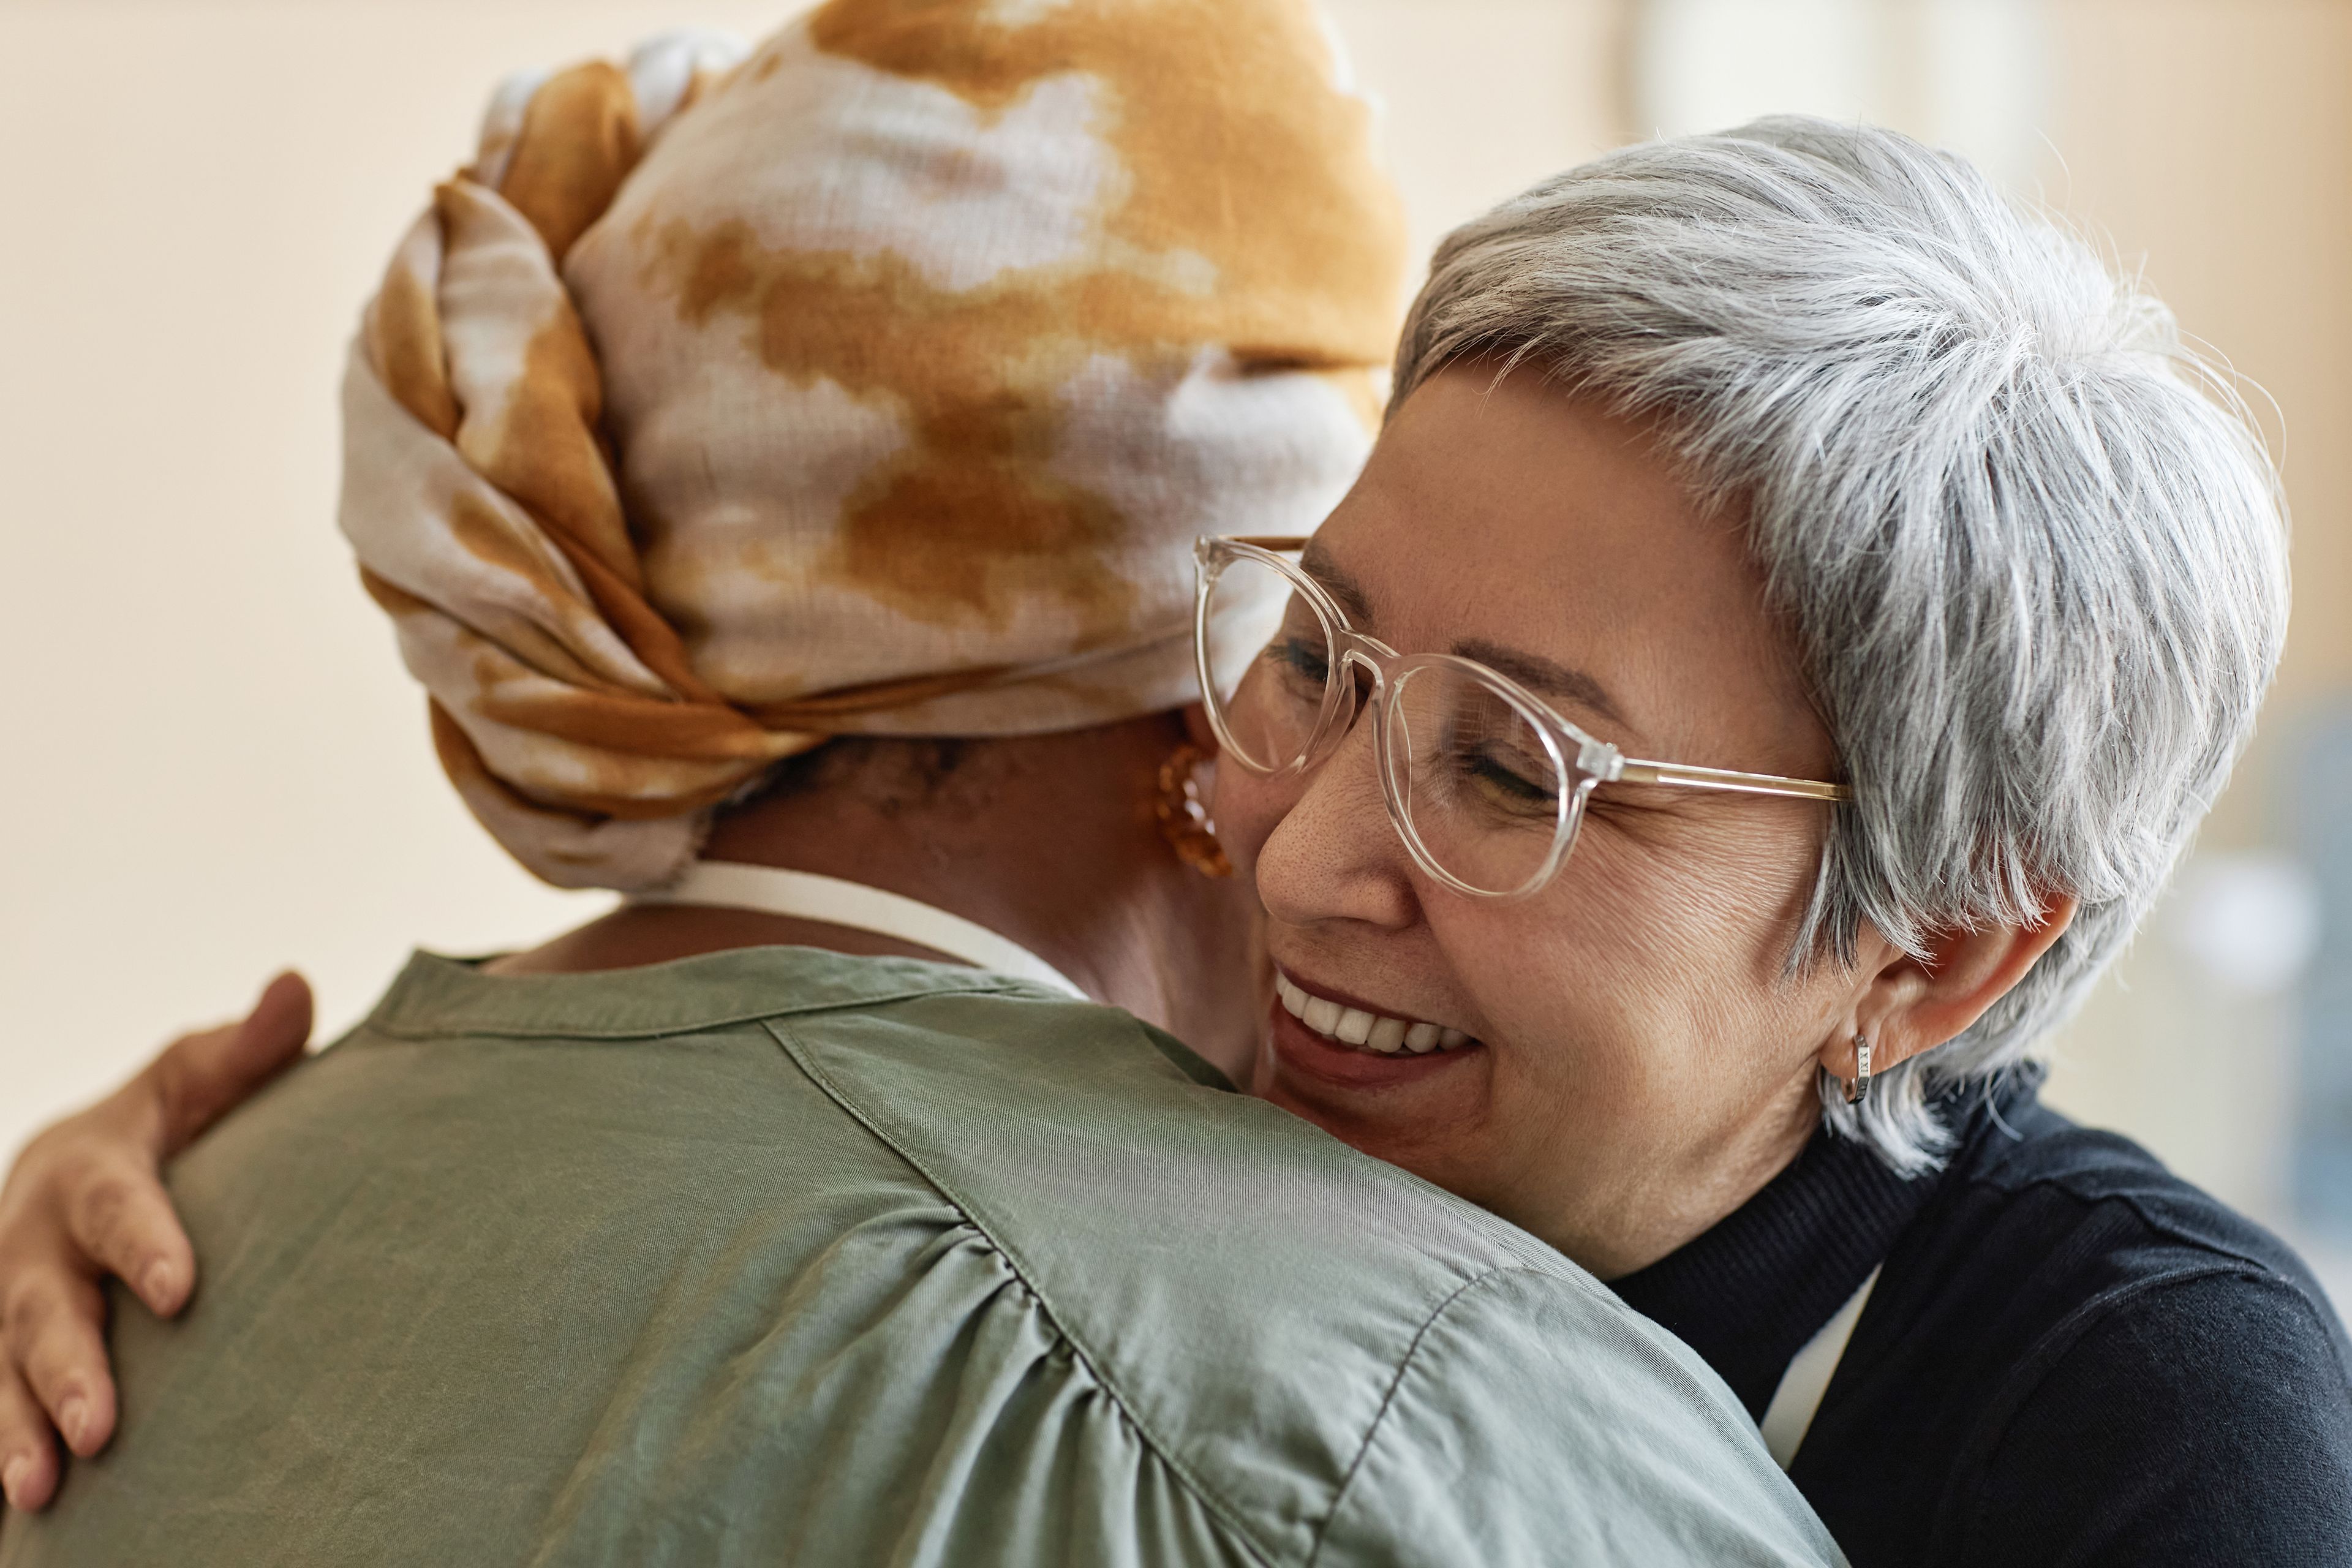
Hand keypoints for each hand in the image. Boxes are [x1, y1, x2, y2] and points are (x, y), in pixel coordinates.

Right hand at [0, 973, 311, 1511]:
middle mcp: (29, 1237)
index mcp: (88, 1166)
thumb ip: (245, 1050)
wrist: (67, 1174)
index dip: (144, 1242)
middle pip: (39, 1305)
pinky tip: (21, 1514)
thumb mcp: (195, 1078)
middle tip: (103, 1425)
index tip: (181, 1291)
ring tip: (41, 1490)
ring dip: (16, 1429)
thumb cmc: (164, 1123)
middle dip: (66, 1366)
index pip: (116, 1204)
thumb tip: (296, 985)